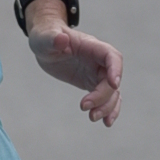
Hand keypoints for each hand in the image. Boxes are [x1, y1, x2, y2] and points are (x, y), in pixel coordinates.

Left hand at [25, 6, 121, 127]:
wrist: (47, 43)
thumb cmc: (46, 37)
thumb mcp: (44, 37)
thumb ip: (52, 38)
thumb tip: (61, 39)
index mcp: (91, 46)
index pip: (111, 55)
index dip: (115, 69)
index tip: (114, 84)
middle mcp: (98, 60)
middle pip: (110, 79)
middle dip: (102, 95)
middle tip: (84, 107)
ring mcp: (97, 72)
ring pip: (112, 92)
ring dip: (107, 106)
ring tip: (92, 117)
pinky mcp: (92, 83)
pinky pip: (106, 98)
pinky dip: (108, 110)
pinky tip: (105, 122)